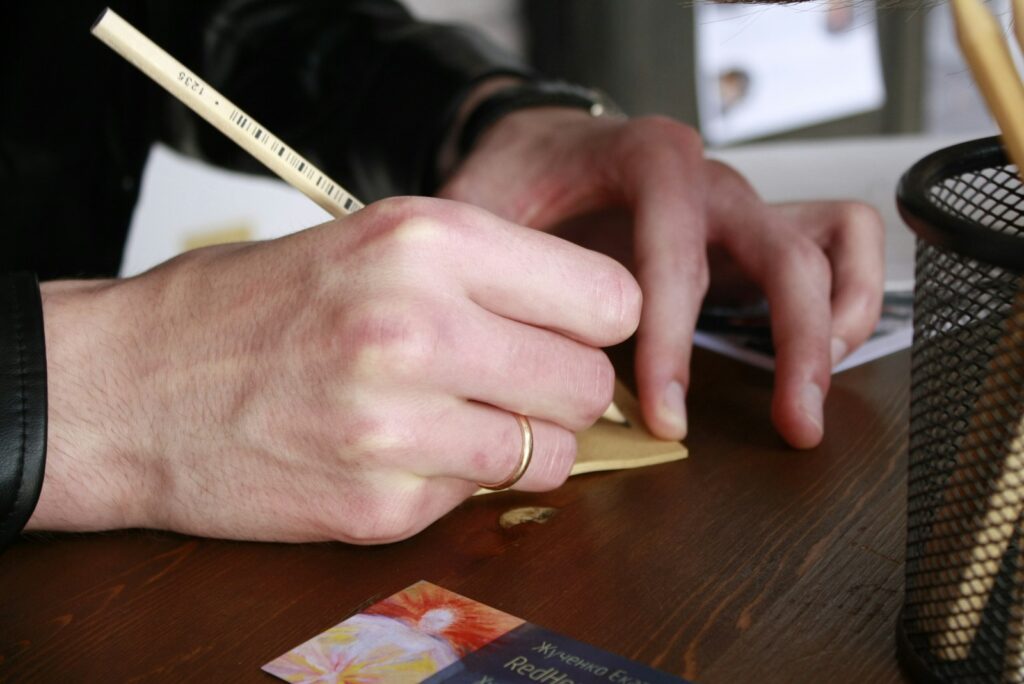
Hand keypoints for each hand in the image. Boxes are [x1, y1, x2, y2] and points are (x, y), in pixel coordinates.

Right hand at [29, 197, 640, 542]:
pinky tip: (399, 450)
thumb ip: (485, 273)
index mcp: (427, 242)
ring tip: (461, 417)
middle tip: (519, 381)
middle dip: (565, 387)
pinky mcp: (381, 506)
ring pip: (553, 453)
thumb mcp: (369, 242)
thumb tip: (589, 323)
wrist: (128, 388)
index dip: (599, 321)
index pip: (608, 297)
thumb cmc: (248, 307)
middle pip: (589, 382)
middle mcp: (420, 329)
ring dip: (523, 442)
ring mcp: (400, 427)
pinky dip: (456, 478)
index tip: (574, 333)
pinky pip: (479, 496)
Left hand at [440, 109, 883, 448]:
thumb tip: (492, 345)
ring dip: (835, 324)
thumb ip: (488, 262)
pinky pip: (837, 240)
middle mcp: (708, 181)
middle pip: (782, 250)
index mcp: (646, 160)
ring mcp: (737, 206)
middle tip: (791, 422)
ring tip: (809, 400)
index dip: (674, 335)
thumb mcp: (483, 204)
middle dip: (794, 340)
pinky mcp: (752, 233)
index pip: (676, 248)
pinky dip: (849, 294)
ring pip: (826, 245)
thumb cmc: (520, 175)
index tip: (663, 410)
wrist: (546, 146)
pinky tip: (823, 352)